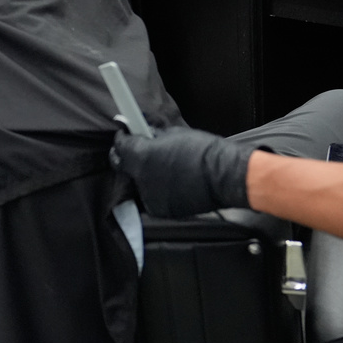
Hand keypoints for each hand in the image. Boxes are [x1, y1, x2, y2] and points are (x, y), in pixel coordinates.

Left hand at [109, 127, 256, 217]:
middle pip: (123, 166)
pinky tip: (173, 183)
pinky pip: (152, 197)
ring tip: (164, 169)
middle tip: (138, 151)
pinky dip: (158, 190)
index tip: (126, 135)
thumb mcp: (175, 133)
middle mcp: (141, 177)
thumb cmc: (203, 151)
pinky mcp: (160, 210)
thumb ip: (154, 135)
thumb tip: (145, 133)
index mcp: (142, 155)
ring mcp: (149, 196)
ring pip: (138, 183)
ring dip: (145, 175)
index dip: (121, 138)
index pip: (119, 146)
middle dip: (128, 157)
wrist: (224, 176)